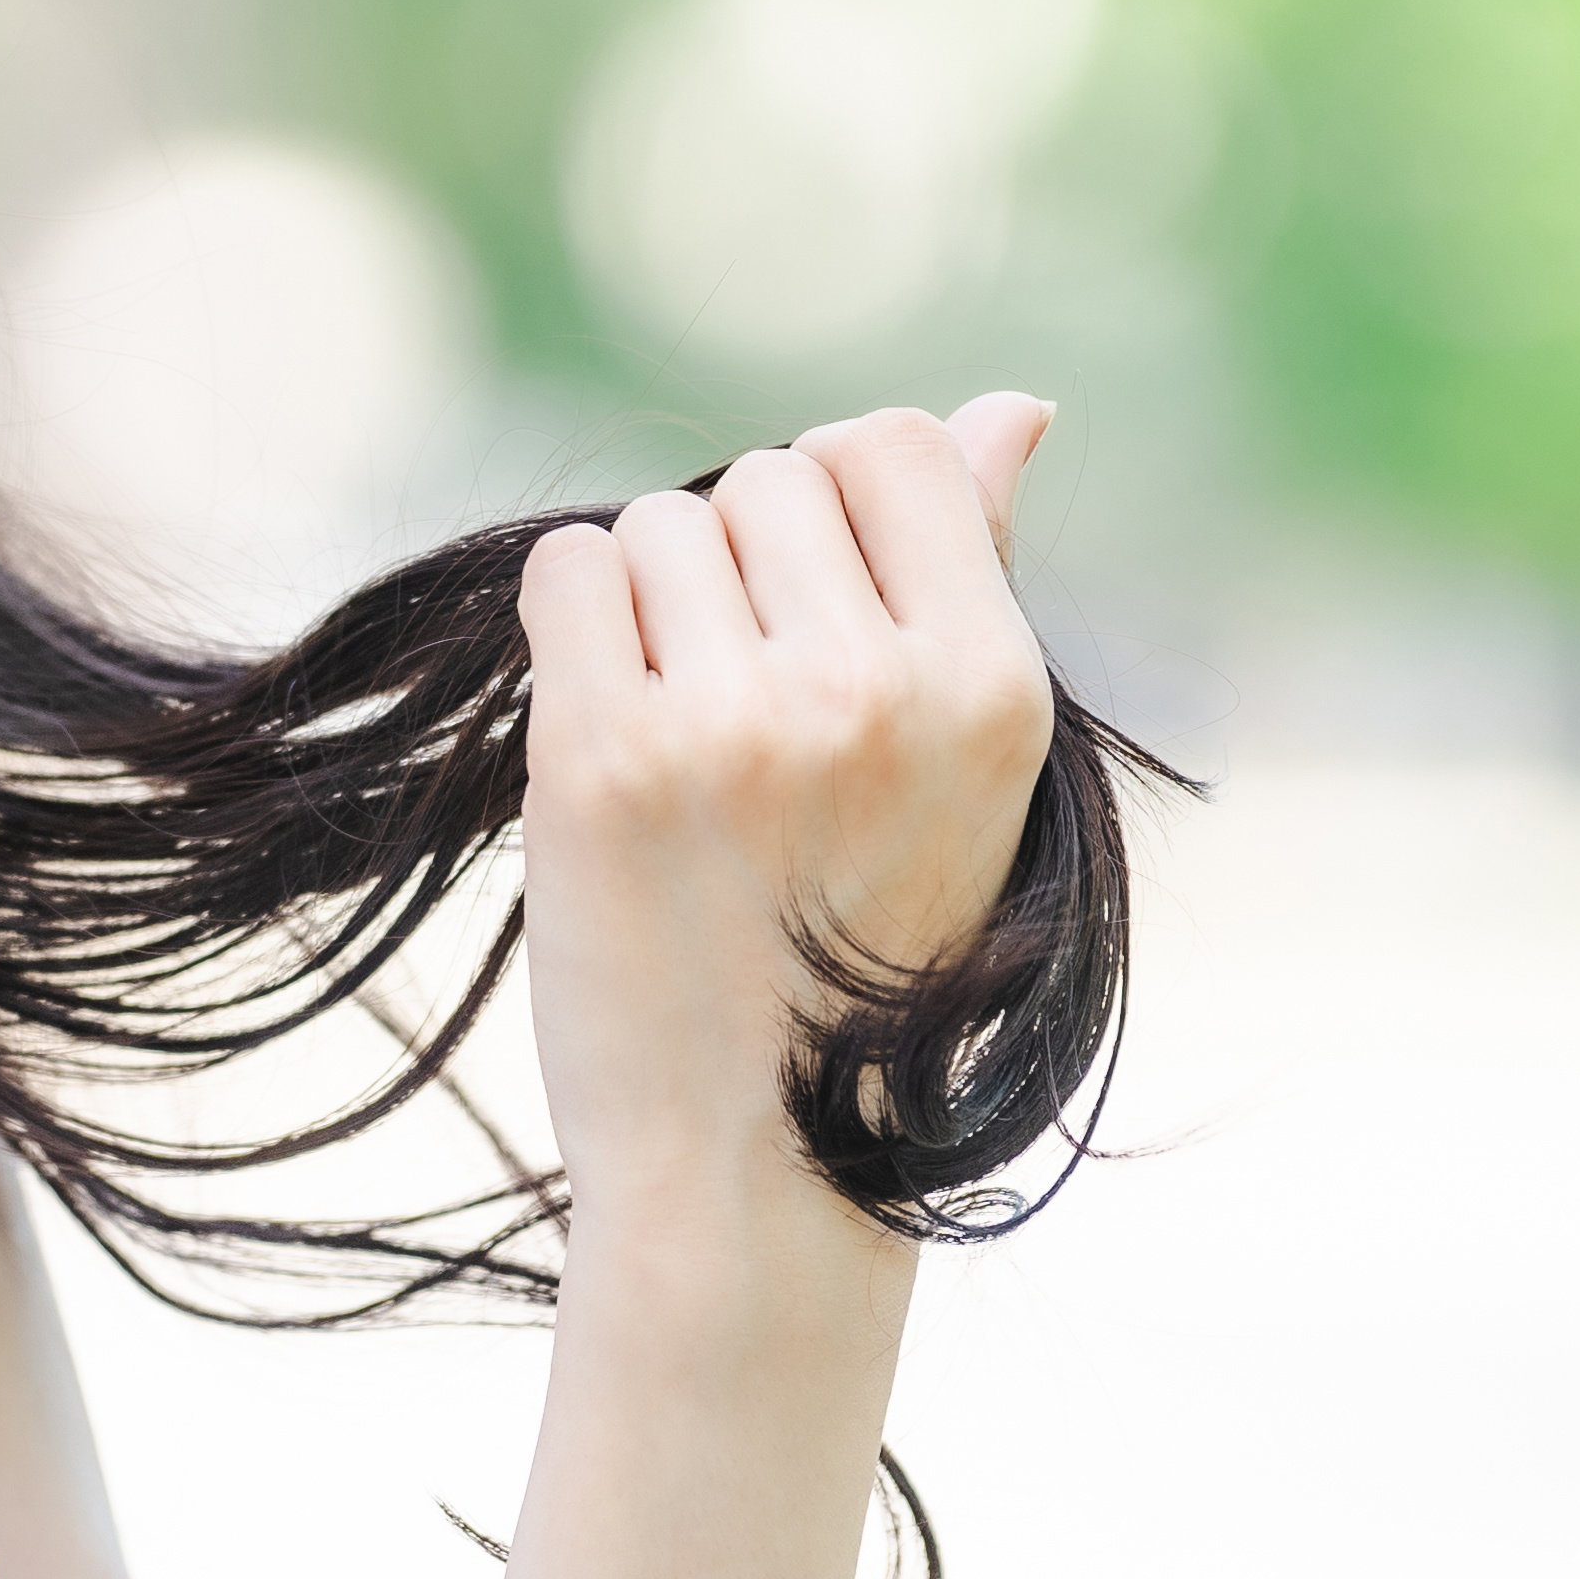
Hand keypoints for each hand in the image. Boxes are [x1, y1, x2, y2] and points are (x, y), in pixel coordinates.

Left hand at [512, 398, 1059, 1213]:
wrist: (751, 1171)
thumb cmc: (861, 964)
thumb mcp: (964, 775)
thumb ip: (978, 575)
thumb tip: (1012, 407)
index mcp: (990, 688)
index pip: (897, 445)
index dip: (839, 506)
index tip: (816, 613)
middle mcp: (873, 693)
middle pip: (772, 480)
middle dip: (745, 573)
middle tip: (751, 724)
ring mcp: (735, 724)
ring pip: (664, 528)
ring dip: (653, 611)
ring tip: (689, 752)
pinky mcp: (605, 760)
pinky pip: (567, 572)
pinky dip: (573, 632)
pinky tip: (610, 734)